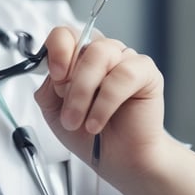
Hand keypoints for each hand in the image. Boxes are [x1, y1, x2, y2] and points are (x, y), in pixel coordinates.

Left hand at [33, 26, 167, 183]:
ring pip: (100, 55)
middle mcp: (103, 53)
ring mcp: (126, 60)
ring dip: (84, 92)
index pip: (65, 34)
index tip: (55, 75)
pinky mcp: (146, 73)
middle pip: (82, 44)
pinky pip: (124, 75)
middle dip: (69, 82)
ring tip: (80, 121)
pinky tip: (97, 122)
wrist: (118, 161)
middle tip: (68, 113)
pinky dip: (105, 102)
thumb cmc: (90, 135)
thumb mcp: (54, 111)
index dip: (57, 50)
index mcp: (79, 57)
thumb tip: (52, 71)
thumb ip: (48, 87)